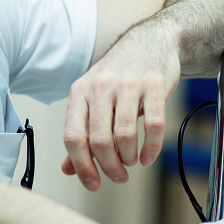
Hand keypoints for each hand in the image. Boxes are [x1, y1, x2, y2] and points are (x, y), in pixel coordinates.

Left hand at [61, 23, 180, 189]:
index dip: (82, 166)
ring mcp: (128, 84)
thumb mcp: (94, 96)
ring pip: (124, 135)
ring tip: (132, 161)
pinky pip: (154, 124)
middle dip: (110, 166)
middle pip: (99, 140)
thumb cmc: (120, 72)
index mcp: (80, 91)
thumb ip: (81, 131)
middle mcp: (101, 86)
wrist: (152, 40)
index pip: (73, 137)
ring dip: (129, 157)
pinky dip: (152, 147)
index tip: (94, 183)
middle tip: (119, 176)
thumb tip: (69, 168)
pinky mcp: (154, 84)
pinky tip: (149, 155)